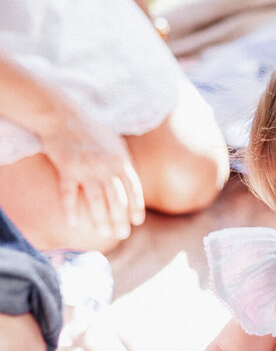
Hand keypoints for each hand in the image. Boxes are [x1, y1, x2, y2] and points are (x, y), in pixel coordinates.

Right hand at [38, 99, 145, 241]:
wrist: (63, 115)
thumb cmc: (91, 130)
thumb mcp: (116, 143)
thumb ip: (125, 160)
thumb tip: (132, 178)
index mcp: (121, 161)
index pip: (133, 189)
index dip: (136, 207)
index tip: (137, 222)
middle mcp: (107, 166)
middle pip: (117, 199)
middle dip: (121, 219)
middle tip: (122, 235)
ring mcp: (87, 168)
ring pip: (96, 200)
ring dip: (100, 219)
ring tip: (103, 233)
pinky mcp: (67, 168)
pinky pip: (70, 194)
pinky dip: (71, 210)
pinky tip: (74, 223)